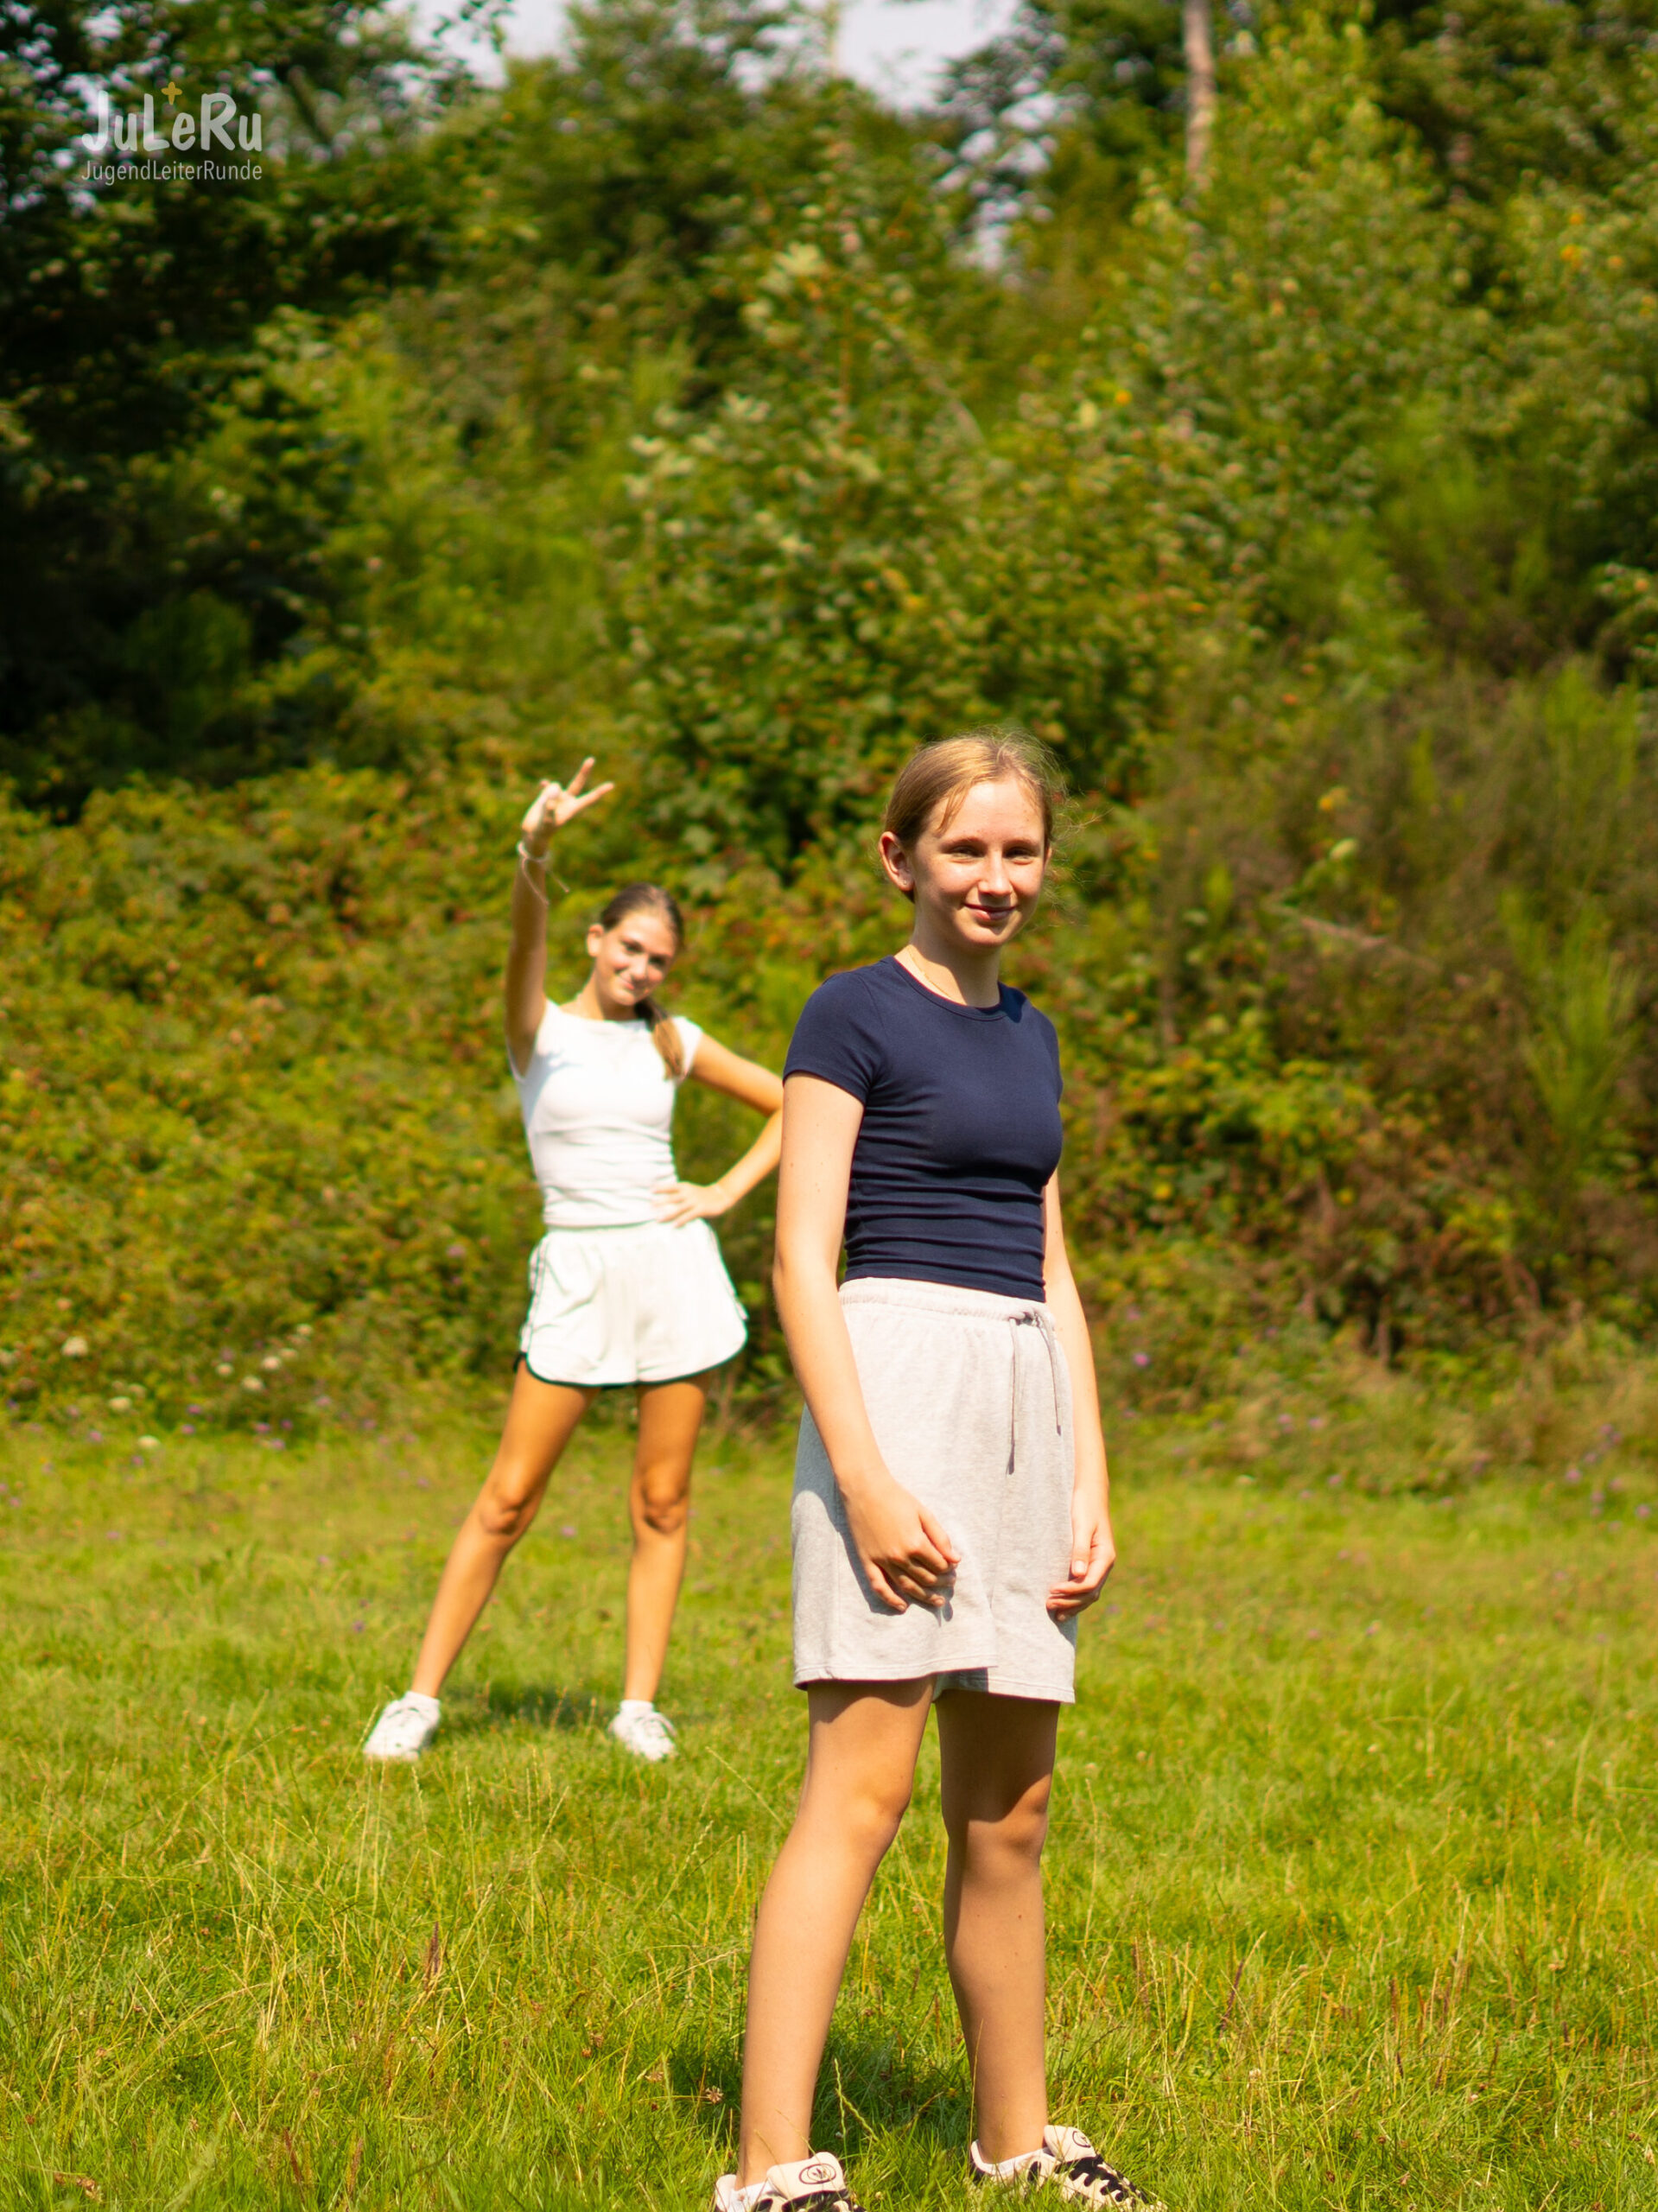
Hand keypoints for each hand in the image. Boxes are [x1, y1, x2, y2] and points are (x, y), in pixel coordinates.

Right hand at [521, 758, 614, 852]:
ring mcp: (558, 797)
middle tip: (591, 759)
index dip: (599, 792)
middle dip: (584, 771)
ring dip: (548, 793)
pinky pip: (547, 786)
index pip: (589, 798)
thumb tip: (552, 789)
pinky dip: (545, 786)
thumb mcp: (547, 821)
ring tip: (543, 808)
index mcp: (573, 808)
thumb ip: (550, 807)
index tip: (611, 785)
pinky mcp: (547, 795)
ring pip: (555, 786)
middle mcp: (568, 801)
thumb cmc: (543, 830)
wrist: (534, 833)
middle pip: (578, 783)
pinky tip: (541, 784)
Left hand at [654, 1178, 731, 1225]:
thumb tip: (665, 1201)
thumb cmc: (702, 1194)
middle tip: (649, 1206)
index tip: (650, 1190)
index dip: (661, 1188)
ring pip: (678, 1208)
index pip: (671, 1186)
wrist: (721, 1195)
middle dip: (660, 1202)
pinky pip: (688, 1216)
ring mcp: (695, 1201)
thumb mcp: (691, 1190)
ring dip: (667, 1214)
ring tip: (658, 1219)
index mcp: (685, 1187)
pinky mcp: (701, 1209)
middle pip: (672, 1197)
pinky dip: (681, 1221)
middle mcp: (689, 1193)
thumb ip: (680, 1194)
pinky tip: (674, 1226)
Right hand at [841, 1474, 959, 1612]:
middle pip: (926, 1578)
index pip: (939, 1565)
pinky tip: (902, 1606)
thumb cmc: (896, 1498)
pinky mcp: (867, 1562)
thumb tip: (955, 1559)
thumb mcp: (923, 1513)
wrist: (865, 1490)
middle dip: (941, 1583)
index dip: (949, 1569)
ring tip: (936, 1601)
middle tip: (949, 1585)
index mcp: (916, 1543)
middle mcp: (900, 1556)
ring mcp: (882, 1561)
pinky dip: (890, 1600)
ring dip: (924, 1596)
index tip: (952, 1569)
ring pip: (907, 1586)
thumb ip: (940, 1537)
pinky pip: (879, 1587)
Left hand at [1048, 1489, 1114, 1617]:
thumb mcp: (1081, 1526)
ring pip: (1088, 1593)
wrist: (1090, 1493)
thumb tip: (1078, 1575)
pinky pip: (1085, 1586)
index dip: (1071, 1591)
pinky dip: (1074, 1597)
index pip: (1090, 1583)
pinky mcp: (1090, 1564)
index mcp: (1105, 1557)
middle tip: (1048, 1604)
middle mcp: (1104, 1565)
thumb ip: (1079, 1550)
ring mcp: (1098, 1566)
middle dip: (1070, 1602)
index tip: (1052, 1590)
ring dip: (1072, 1604)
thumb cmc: (1085, 1506)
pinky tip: (1062, 1603)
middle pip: (1090, 1593)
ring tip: (1054, 1612)